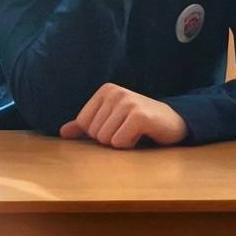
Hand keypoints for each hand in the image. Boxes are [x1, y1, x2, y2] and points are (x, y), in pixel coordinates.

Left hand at [60, 83, 188, 148]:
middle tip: (128, 129)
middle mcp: (116, 93)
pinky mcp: (139, 116)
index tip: (117, 125)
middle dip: (111, 138)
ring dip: (121, 142)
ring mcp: (128, 102)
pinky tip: (141, 135)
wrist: (173, 122)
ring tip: (134, 132)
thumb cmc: (138, 122)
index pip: (84, 123)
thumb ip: (86, 125)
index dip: (99, 133)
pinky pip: (119, 142)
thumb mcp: (110, 120)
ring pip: (105, 139)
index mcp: (105, 91)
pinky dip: (130, 144)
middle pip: (94, 132)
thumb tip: (63, 133)